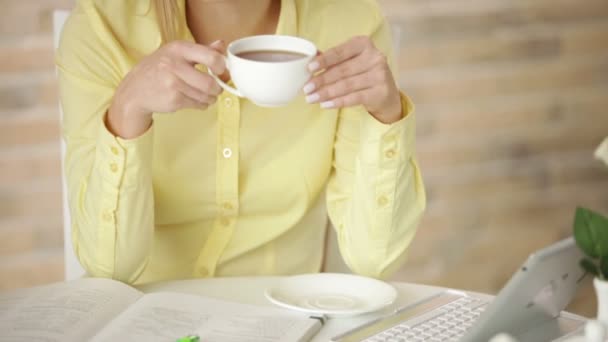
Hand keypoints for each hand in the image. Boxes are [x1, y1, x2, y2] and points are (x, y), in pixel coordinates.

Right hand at [107, 40, 225, 138]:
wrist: (135, 89)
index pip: (211, 57)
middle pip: (210, 83)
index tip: (222, 72)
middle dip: (218, 89)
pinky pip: (198, 104)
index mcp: (179, 49)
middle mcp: (174, 65)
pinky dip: (201, 104)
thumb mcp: (177, 53)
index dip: (222, 67)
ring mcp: (173, 84)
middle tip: (217, 89)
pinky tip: (194, 100)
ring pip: (205, 96)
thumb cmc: (159, 69)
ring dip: (210, 98)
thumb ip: (202, 50)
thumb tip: (222, 45)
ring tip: (205, 95)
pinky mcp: (173, 100)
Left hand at [303, 36, 402, 123]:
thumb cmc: (362, 73)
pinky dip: (338, 102)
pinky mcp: (380, 91)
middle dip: (322, 80)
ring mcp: (380, 74)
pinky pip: (355, 98)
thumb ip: (333, 58)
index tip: (309, 68)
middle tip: (306, 88)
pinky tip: (325, 104)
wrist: (386, 94)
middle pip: (342, 70)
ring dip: (326, 93)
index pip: (340, 52)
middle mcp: (374, 57)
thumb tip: (312, 57)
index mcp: (364, 44)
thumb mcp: (350, 61)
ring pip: (347, 85)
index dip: (324, 60)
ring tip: (311, 98)